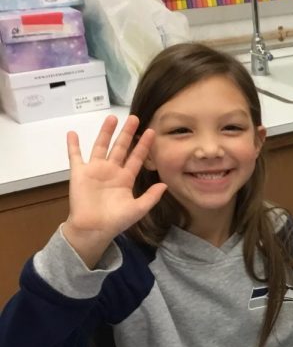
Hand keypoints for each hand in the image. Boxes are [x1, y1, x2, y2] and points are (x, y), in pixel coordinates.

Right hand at [63, 115, 165, 266]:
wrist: (94, 229)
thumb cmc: (116, 221)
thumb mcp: (138, 209)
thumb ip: (151, 196)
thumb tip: (165, 185)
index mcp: (126, 178)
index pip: (137, 157)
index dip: (143, 145)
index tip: (151, 131)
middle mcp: (112, 171)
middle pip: (120, 147)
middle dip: (127, 133)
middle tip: (134, 118)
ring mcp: (95, 170)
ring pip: (101, 146)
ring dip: (106, 132)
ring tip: (112, 118)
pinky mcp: (80, 173)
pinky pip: (75, 156)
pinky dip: (73, 145)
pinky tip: (73, 133)